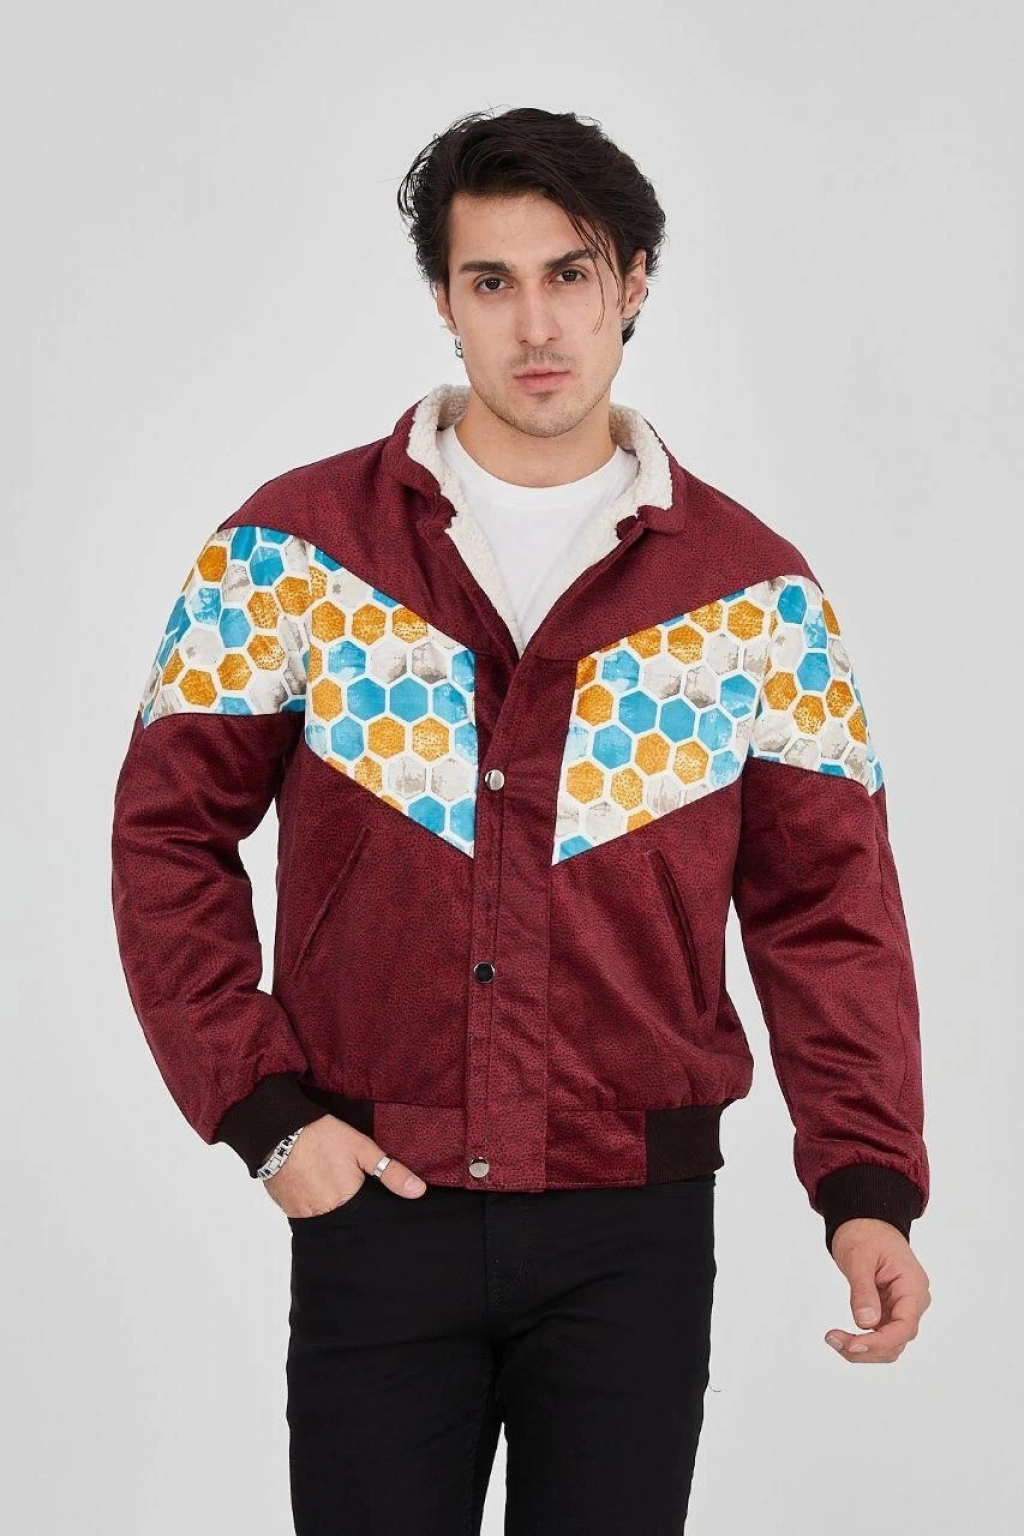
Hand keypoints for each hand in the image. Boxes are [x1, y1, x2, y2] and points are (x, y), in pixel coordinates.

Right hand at [261, 1115, 426, 1217]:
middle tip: (344, 1184)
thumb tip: (419, 1191)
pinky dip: (310, 1202)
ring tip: (327, 1183)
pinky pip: (303, 1212)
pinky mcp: (286, 1208)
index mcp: (346, 1201)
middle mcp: (323, 1214)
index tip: (365, 1195)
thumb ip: (391, 1172)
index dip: (368, 1207)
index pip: (365, 1217)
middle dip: (348, 1208)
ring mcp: (301, 1213)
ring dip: (328, 1206)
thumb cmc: (321, 1136)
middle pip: (343, 1219)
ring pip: (323, 1217)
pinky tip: (312, 1184)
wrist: (278, 1130)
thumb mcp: (363, 1148)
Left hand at [825, 1218, 930, 1362]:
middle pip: (897, 1341)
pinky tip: (842, 1337)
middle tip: (833, 1340)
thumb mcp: (860, 1258)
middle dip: (866, 1348)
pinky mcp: (888, 1311)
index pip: (905, 1326)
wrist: (866, 1222)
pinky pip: (880, 1335)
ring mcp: (901, 1308)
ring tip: (833, 1339)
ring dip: (863, 1349)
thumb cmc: (865, 1234)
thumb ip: (863, 1290)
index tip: (853, 1344)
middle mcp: (912, 1302)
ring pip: (889, 1344)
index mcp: (913, 1287)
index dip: (880, 1341)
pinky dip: (862, 1341)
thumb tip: (866, 1323)